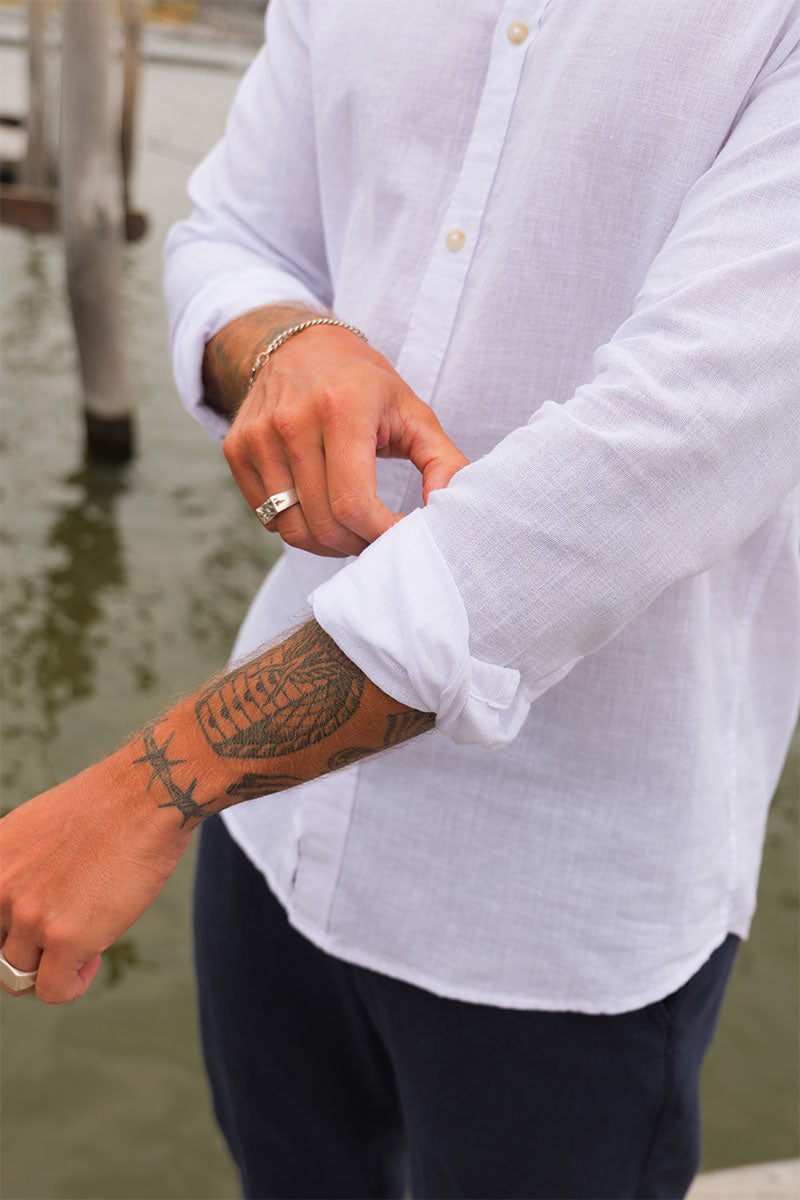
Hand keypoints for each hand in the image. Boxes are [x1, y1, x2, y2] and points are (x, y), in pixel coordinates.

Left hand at [0, 754, 190, 1003]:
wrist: (146, 797)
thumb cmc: (107, 808)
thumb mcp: (37, 830)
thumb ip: (18, 869)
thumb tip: (20, 910)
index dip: (9, 932)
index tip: (37, 927)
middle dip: (27, 953)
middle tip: (60, 937)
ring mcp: (29, 915)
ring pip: (19, 976)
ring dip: (51, 968)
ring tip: (83, 943)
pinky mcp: (65, 937)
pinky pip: (53, 990)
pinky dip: (73, 984)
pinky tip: (93, 958)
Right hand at [222, 324, 468, 556]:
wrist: (300, 346)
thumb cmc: (366, 385)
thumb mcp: (414, 411)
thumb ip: (443, 462)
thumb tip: (447, 509)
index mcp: (342, 408)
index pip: (355, 504)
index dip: (382, 534)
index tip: (402, 536)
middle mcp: (293, 421)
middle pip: (325, 523)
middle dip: (359, 544)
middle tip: (378, 537)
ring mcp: (258, 437)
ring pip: (293, 529)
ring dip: (329, 544)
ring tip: (353, 529)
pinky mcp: (237, 449)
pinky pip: (269, 518)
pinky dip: (299, 528)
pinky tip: (321, 512)